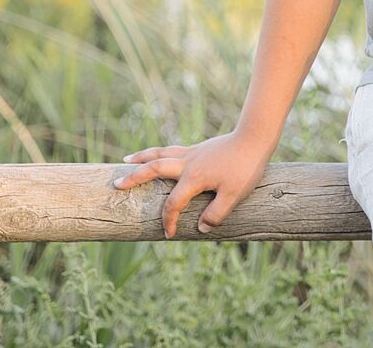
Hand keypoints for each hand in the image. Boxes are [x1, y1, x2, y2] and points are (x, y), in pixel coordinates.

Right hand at [112, 129, 272, 238]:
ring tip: (126, 160)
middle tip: (117, 184)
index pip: (173, 203)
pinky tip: (157, 156)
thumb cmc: (246, 167)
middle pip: (154, 168)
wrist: (255, 138)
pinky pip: (172, 150)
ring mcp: (193, 153)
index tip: (168, 234)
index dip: (168, 220)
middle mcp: (188, 163)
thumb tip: (201, 228)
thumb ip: (216, 213)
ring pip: (161, 154)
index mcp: (194, 178)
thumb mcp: (234, 195)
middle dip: (135, 178)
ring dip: (142, 157)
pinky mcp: (199, 148)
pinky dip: (159, 153)